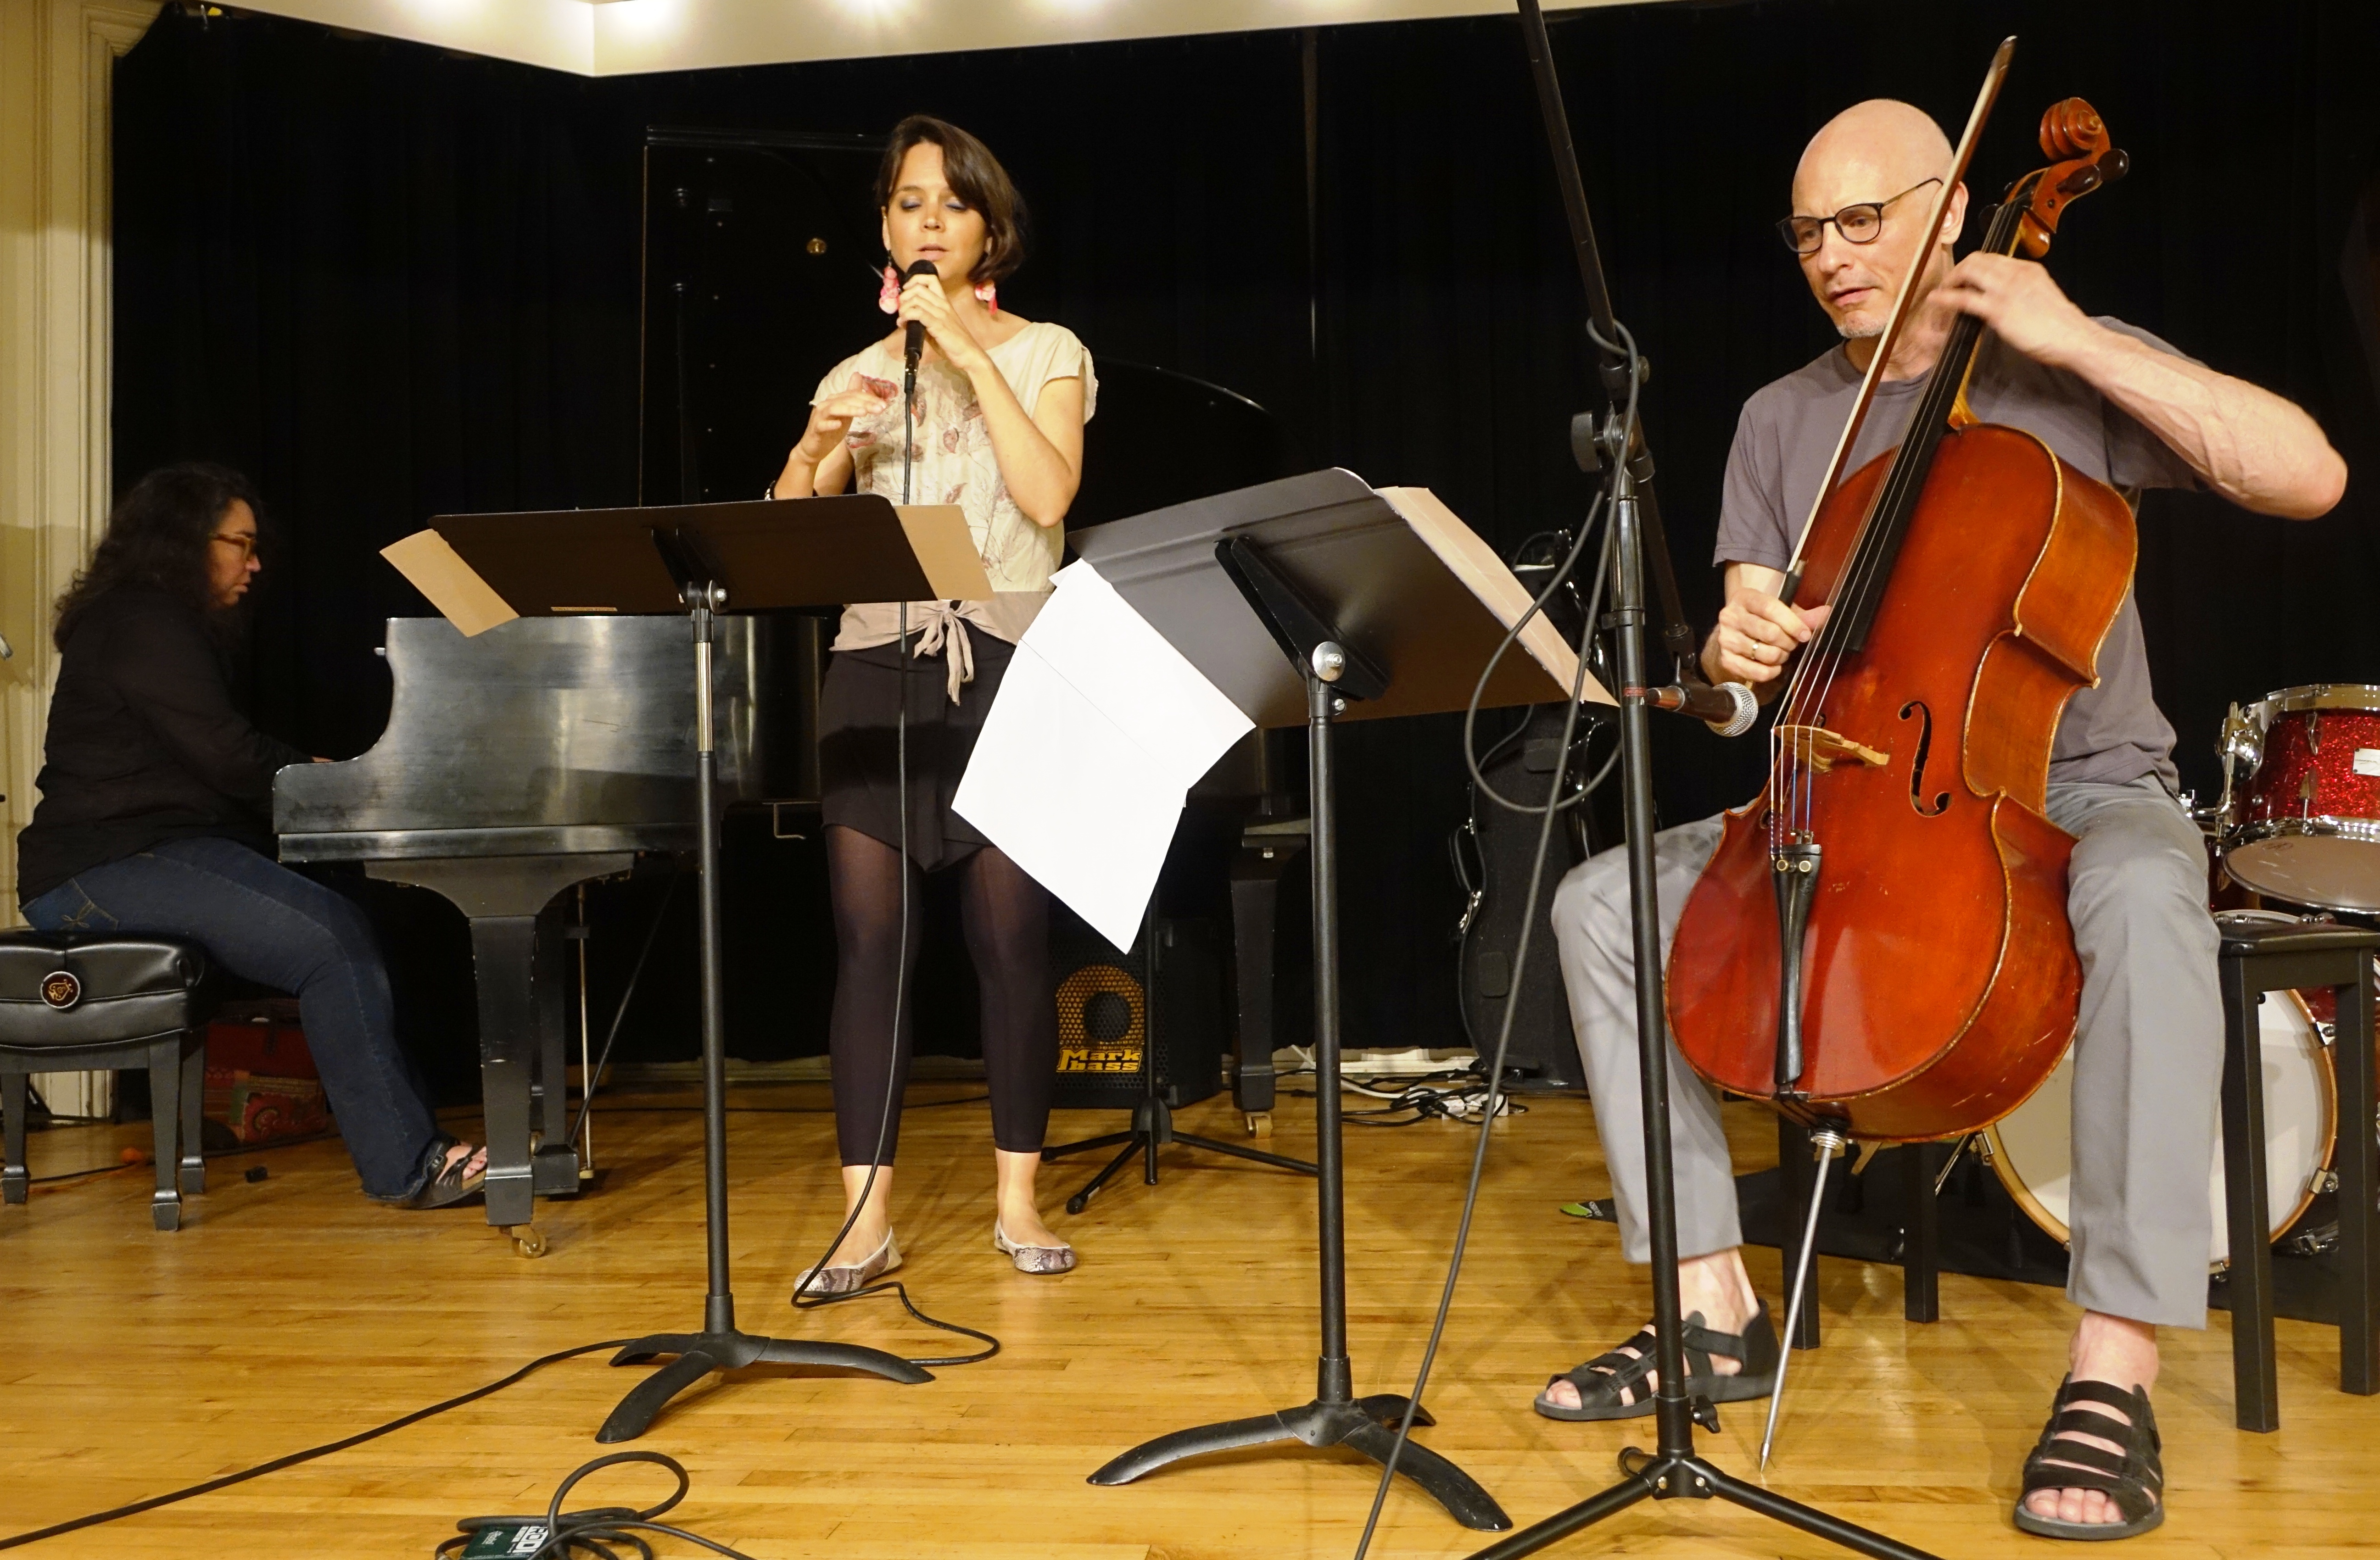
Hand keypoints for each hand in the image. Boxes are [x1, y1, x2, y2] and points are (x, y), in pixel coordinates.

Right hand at [793, 381, 894, 464]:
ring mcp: (820, 416)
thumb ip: (852, 397)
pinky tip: (839, 425)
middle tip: (880, 409)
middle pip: (846, 400)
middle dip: (864, 403)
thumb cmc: (831, 431)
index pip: (853, 395)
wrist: (814, 449)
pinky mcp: (815, 429)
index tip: (884, 405)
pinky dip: (830, 424)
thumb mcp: (846, 413)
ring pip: (835, 409)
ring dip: (850, 409)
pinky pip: (822, 425)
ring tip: (864, 413)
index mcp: (835, 400)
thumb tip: (857, 375)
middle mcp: (826, 405)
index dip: (869, 399)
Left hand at [898, 271, 986, 373]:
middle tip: (901, 309)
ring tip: (901, 319)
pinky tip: (903, 323)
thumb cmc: (954, 342)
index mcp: (944, 302)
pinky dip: (906, 316)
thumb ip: (925, 320)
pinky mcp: (937, 324)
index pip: (930, 279)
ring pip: (916, 300)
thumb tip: (908, 319)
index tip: (906, 290)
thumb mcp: (938, 326)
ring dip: (903, 308)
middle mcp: (942, 304)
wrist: (968, 353)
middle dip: (904, 296)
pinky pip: (918, 313)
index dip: (915, 280)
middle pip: (919, 288)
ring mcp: (940, 314)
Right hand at [1704, 585, 1829, 688]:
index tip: (1805, 635)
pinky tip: (1774, 666)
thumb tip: (1826, 613)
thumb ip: (1803, 615)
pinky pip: (1756, 672)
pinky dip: (1771, 672)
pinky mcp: (1725, 659)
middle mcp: (1730, 617)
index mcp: (1745, 598)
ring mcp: (1726, 639)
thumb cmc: (1762, 618)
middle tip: (1792, 644)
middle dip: (1788, 642)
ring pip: (1764, 654)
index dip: (1792, 623)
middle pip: (1769, 633)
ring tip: (1781, 653)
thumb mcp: (1780, 611)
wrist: (1736, 628)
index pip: (1770, 608)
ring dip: (1781, 657)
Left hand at [1934, 252, 2098, 368]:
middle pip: (1978, 259)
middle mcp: (2016, 273)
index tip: (1965, 275)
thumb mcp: (2041, 296)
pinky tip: (1936, 299)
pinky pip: (1964, 298)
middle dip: (1959, 269)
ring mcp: (2006, 290)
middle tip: (1950, 282)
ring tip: (1942, 290)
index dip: (1974, 265)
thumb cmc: (2060, 324)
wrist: (2073, 337)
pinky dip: (1946, 297)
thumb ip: (2022, 291)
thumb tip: (2003, 295)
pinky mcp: (1999, 310)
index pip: (1993, 258)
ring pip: (1969, 272)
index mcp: (2028, 269)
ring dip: (1951, 279)